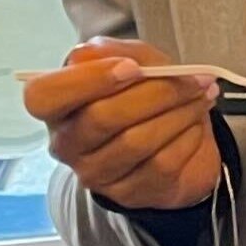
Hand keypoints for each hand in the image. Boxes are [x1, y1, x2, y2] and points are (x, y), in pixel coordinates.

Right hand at [23, 39, 221, 211]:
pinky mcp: (127, 193)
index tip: (132, 67)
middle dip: (156, 92)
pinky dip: (188, 137)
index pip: (43, 97)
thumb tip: (116, 60)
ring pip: (136, 142)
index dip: (87, 80)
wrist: (176, 134)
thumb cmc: (143, 91)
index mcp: (56, 105)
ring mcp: (94, 174)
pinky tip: (196, 124)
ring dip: (180, 113)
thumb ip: (117, 52)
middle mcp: (66, 144)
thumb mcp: (132, 58)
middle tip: (193, 78)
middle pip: (101, 118)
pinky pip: (163, 163)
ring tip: (202, 95)